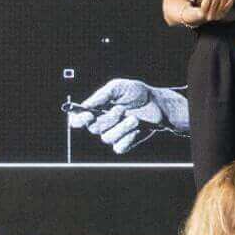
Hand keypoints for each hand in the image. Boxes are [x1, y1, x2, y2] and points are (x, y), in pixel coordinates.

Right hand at [67, 78, 192, 153]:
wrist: (157, 104)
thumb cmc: (136, 93)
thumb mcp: (117, 87)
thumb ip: (101, 96)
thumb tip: (85, 105)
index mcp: (96, 110)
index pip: (78, 120)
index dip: (78, 120)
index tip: (87, 115)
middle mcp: (102, 124)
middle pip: (94, 129)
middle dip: (108, 119)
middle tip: (122, 109)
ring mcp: (113, 134)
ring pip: (107, 138)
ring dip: (121, 128)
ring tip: (135, 118)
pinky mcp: (125, 143)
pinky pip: (119, 147)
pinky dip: (127, 138)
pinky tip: (136, 130)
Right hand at [191, 0, 234, 22]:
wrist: (204, 12)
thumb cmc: (199, 1)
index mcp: (200, 13)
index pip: (205, 4)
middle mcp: (209, 17)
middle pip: (214, 5)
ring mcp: (217, 16)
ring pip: (221, 5)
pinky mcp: (223, 14)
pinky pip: (227, 7)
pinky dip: (231, 1)